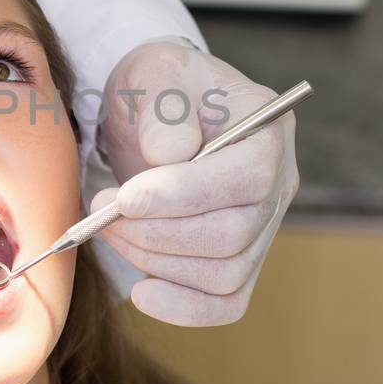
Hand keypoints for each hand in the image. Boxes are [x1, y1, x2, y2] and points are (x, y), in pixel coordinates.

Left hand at [93, 39, 299, 325]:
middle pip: (232, 235)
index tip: (126, 198)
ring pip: (224, 274)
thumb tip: (168, 156)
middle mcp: (279, 186)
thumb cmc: (161, 87)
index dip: (184, 195)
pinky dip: (184, 308)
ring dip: (156, 261)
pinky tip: (141, 292)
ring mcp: (263, 228)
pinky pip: (226, 303)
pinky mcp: (239, 260)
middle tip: (103, 213)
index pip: (247, 179)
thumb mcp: (156, 75)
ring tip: (110, 230)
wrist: (157, 112)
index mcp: (269, 132)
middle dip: (157, 232)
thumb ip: (164, 109)